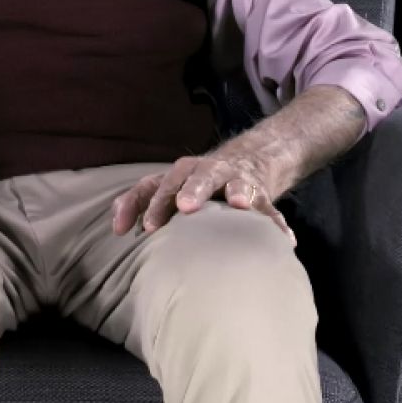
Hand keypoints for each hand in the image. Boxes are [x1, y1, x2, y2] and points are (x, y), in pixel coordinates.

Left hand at [111, 153, 295, 245]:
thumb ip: (138, 202)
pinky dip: (276, 223)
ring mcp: (237, 181)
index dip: (154, 205)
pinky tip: (285, 240)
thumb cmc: (192, 184)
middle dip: (193, 189)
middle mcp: (209, 172)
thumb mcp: (165, 187)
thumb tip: (116, 226)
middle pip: (200, 177)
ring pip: (238, 184)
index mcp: (181, 173)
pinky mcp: (261, 195)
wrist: (245, 162)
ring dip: (239, 192)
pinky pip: (270, 210)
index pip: (162, 186)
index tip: (147, 229)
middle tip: (186, 206)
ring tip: (239, 204)